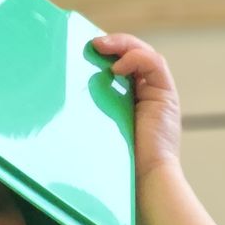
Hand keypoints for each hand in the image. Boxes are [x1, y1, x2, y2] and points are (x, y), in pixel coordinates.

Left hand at [90, 32, 181, 186]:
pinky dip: (136, 59)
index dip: (107, 52)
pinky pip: (154, 64)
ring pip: (145, 53)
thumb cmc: (118, 165)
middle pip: (134, 54)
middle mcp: (147, 94)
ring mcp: (159, 94)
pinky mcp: (166, 95)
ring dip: (123, 44)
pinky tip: (117, 68)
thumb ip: (90, 112)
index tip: (83, 50)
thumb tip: (59, 100)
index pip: (121, 64)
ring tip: (100, 46)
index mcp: (131, 101)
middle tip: (91, 43)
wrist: (144, 181)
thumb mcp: (98, 131)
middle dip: (114, 44)